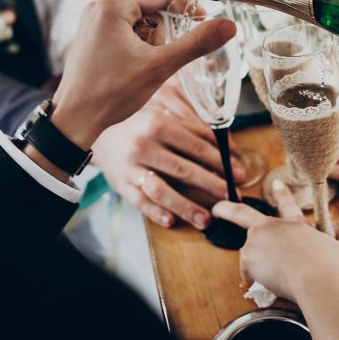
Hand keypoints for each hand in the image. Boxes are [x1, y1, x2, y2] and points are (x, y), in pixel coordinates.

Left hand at [51, 0, 235, 149]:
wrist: (74, 119)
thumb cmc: (111, 92)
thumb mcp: (160, 66)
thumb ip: (196, 44)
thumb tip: (228, 25)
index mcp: (113, 4)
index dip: (187, 10)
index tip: (205, 24)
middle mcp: (99, 6)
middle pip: (150, 10)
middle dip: (162, 35)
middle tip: (159, 60)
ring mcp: (92, 22)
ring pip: (137, 24)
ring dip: (149, 44)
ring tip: (141, 69)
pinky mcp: (89, 37)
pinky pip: (123, 33)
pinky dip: (135, 49)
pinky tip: (131, 70)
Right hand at [93, 84, 244, 229]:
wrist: (99, 134)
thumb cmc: (139, 126)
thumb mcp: (163, 118)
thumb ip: (193, 129)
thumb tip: (229, 147)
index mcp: (157, 124)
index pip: (196, 145)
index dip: (221, 160)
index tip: (239, 173)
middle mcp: (143, 145)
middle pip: (183, 169)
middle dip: (211, 185)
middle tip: (231, 196)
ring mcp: (131, 167)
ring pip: (162, 190)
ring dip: (186, 207)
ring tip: (207, 219)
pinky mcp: (120, 184)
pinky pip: (140, 202)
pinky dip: (156, 213)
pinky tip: (172, 222)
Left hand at [213, 182, 338, 301]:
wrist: (320, 278)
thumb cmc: (334, 268)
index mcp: (296, 226)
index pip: (288, 207)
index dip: (282, 195)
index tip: (276, 185)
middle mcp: (274, 227)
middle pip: (243, 214)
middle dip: (227, 210)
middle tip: (218, 208)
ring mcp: (258, 238)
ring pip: (250, 256)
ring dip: (256, 268)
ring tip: (276, 279)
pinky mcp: (249, 254)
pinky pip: (247, 274)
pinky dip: (255, 282)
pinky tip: (268, 286)